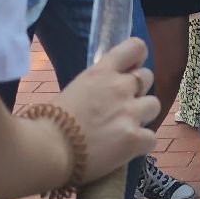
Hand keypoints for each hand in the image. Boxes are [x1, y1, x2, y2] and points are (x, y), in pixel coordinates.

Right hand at [53, 37, 159, 180]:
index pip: (135, 47)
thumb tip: (104, 93)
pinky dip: (141, 144)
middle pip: (147, 77)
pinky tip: (125, 150)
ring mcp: (130, 112)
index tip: (130, 69)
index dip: (137, 58)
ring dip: (142, 115)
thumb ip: (96, 86)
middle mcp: (120, 87)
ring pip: (154, 105)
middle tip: (121, 107)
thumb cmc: (47, 122)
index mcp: (101, 72)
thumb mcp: (74, 90)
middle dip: (137, 90)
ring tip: (124, 129)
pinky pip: (151, 138)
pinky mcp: (135, 138)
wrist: (45, 151)